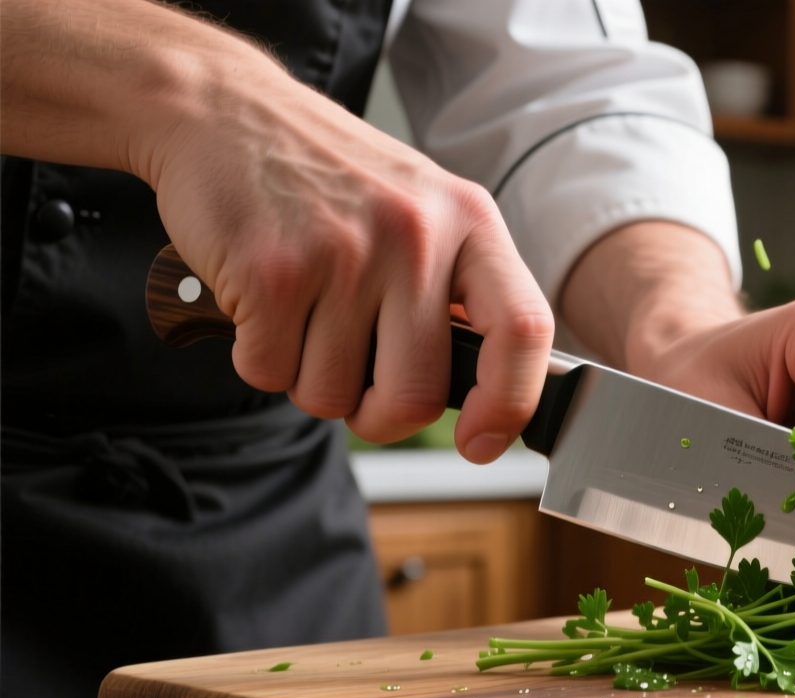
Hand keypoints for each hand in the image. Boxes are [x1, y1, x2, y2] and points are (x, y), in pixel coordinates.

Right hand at [0, 0, 551, 461]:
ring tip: (303, 312)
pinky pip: (271, 374)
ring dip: (309, 378)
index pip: (523, 330)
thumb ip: (460, 289)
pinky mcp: (272, 272)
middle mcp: (416, 235)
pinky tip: (263, 302)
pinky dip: (259, 358)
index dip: (510, 406)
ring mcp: (345, 253)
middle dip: (379, 415)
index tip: (481, 442)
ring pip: (332, 395)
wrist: (223, 110)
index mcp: (470, 221)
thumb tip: (489, 396)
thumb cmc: (331, 176)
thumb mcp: (425, 209)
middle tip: (357, 383)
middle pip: (416, 395)